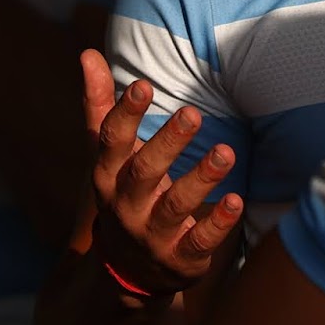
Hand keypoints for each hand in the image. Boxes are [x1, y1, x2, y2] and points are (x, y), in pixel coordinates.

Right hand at [80, 49, 243, 296]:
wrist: (129, 270)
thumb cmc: (125, 191)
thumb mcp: (110, 155)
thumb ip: (100, 105)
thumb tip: (88, 54)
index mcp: (108, 176)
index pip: (111, 142)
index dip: (125, 113)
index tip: (143, 84)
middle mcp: (126, 206)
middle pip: (144, 173)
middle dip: (168, 143)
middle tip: (193, 113)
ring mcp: (153, 234)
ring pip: (175, 206)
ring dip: (201, 178)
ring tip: (226, 152)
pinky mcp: (181, 258)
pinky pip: (199, 241)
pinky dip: (218, 223)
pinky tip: (236, 201)